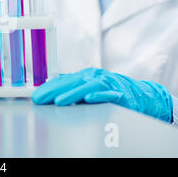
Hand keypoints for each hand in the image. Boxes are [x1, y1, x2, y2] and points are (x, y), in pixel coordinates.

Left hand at [32, 67, 172, 122]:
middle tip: (40, 99)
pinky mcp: (120, 93)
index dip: (48, 88)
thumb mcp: (90, 85)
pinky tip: (89, 98)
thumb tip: (52, 83)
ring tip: (58, 101)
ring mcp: (107, 84)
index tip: (35, 96)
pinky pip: (109, 94)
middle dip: (54, 91)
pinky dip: (99, 96)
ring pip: (87, 87)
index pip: (63, 81)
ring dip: (72, 94)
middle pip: (71, 83)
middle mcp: (95, 77)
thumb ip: (73, 85)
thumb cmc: (112, 91)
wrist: (142, 94)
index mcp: (86, 75)